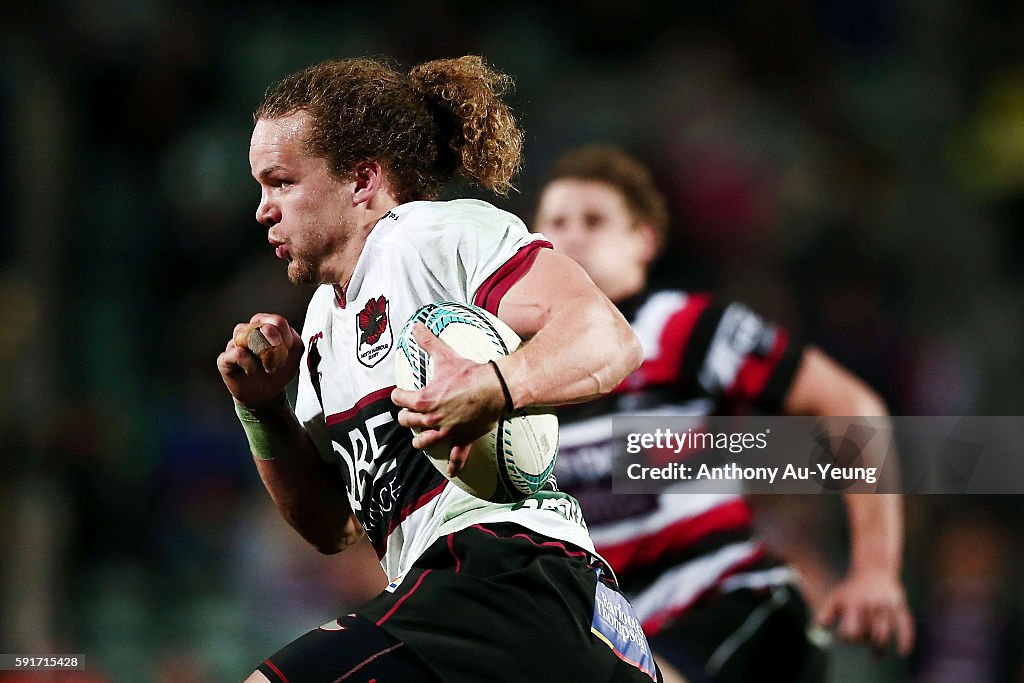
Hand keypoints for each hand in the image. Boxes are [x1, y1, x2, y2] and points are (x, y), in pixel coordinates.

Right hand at [217, 313, 302, 408]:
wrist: (266, 393)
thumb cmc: (278, 370)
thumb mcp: (294, 355)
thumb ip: (295, 340)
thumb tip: (286, 335)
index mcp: (266, 326)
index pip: (276, 320)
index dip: (285, 336)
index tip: (288, 350)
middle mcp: (249, 331)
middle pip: (260, 323)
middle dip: (274, 343)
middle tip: (278, 359)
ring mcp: (235, 343)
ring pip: (245, 334)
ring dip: (262, 353)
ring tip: (267, 366)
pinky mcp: (225, 358)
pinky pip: (237, 353)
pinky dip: (249, 364)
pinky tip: (252, 371)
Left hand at [391, 324, 506, 476]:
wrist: (496, 388)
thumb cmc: (470, 373)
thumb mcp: (445, 356)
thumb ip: (428, 341)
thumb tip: (417, 327)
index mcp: (423, 399)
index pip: (399, 399)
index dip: (398, 394)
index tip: (400, 392)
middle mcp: (431, 418)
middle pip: (407, 421)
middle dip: (406, 416)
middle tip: (409, 412)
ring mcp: (446, 431)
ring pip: (423, 442)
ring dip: (420, 440)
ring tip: (419, 439)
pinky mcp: (462, 438)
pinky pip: (457, 456)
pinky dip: (454, 465)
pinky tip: (451, 471)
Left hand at [815, 567, 914, 656]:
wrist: (874, 570)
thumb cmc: (851, 590)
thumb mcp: (836, 598)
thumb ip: (825, 614)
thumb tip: (816, 630)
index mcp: (854, 605)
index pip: (852, 631)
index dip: (849, 638)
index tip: (847, 637)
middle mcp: (871, 606)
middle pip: (869, 635)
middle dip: (865, 642)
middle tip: (862, 640)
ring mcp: (886, 607)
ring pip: (884, 634)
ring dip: (880, 648)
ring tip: (875, 655)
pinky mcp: (899, 607)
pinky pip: (905, 626)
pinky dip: (905, 640)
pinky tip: (902, 652)